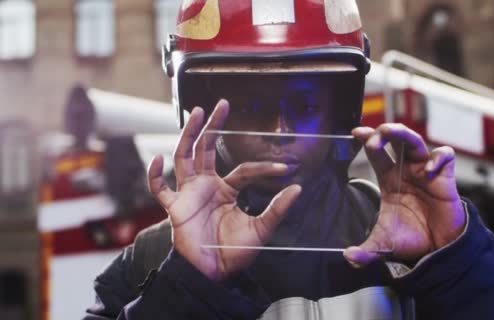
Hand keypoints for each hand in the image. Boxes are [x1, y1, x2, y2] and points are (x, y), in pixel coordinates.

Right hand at [147, 100, 300, 280]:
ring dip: (189, 135)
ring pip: (185, 157)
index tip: (286, 166)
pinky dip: (155, 174)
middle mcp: (206, 186)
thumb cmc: (235, 251)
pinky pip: (160, 189)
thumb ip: (278, 208)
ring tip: (198, 113)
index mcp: (226, 189)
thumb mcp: (262, 228)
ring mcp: (189, 194)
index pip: (245, 169)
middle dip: (213, 126)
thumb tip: (298, 187)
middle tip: (222, 104)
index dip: (265, 167)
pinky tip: (159, 158)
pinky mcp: (175, 207)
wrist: (214, 272)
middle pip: (206, 149)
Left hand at [344, 123, 464, 266]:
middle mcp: (406, 170)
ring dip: (403, 134)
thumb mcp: (384, 245)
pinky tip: (428, 171)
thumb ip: (365, 252)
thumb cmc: (412, 239)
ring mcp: (425, 170)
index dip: (367, 140)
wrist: (439, 249)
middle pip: (395, 140)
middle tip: (375, 135)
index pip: (377, 153)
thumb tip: (348, 258)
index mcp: (389, 179)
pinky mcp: (445, 177)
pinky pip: (444, 156)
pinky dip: (437, 158)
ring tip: (390, 132)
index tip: (355, 133)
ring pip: (416, 141)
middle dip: (384, 132)